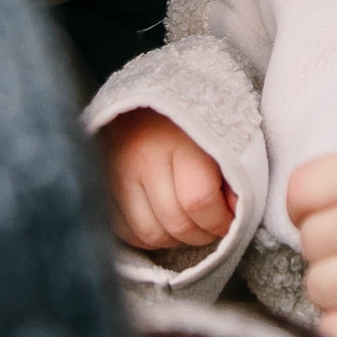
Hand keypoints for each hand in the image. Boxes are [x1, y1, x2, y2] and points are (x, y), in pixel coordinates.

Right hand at [98, 110, 233, 250]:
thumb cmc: (192, 114)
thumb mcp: (222, 132)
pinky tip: (163, 225)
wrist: (145, 96)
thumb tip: (235, 213)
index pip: (198, 201)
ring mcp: (117, 174)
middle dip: (201, 234)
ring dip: (174, 240)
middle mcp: (143, 158)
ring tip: (189, 226)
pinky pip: (124, 232)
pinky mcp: (101, 186)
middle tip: (212, 226)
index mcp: (178, 140)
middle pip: (175, 223)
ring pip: (149, 234)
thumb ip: (234, 173)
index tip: (229, 219)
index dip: (219, 221)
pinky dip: (147, 238)